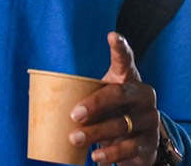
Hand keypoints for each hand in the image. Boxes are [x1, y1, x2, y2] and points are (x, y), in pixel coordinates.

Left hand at [69, 32, 160, 164]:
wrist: (139, 144)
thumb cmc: (113, 113)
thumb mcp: (104, 100)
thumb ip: (85, 93)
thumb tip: (41, 92)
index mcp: (130, 79)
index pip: (126, 60)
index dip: (120, 48)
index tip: (112, 36)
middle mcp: (144, 96)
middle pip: (119, 95)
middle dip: (95, 104)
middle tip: (74, 114)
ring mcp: (150, 120)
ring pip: (121, 125)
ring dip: (96, 133)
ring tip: (74, 139)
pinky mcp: (149, 144)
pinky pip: (129, 149)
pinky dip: (111, 155)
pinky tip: (96, 158)